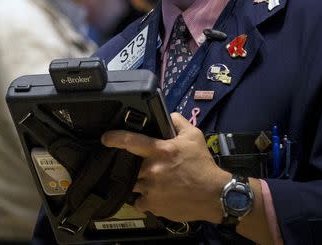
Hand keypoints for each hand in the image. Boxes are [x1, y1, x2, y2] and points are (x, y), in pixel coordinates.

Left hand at [101, 112, 230, 222]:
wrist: (216, 195)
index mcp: (160, 151)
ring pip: (133, 184)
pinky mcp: (154, 206)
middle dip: (134, 166)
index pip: (130, 141)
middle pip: (130, 166)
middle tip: (145, 167)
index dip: (114, 138)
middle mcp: (152, 170)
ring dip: (139, 182)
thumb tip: (166, 115)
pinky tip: (152, 195)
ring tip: (150, 181)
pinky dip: (143, 199)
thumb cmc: (203, 165)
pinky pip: (139, 202)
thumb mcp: (194, 137)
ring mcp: (151, 189)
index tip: (105, 138)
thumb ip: (178, 122)